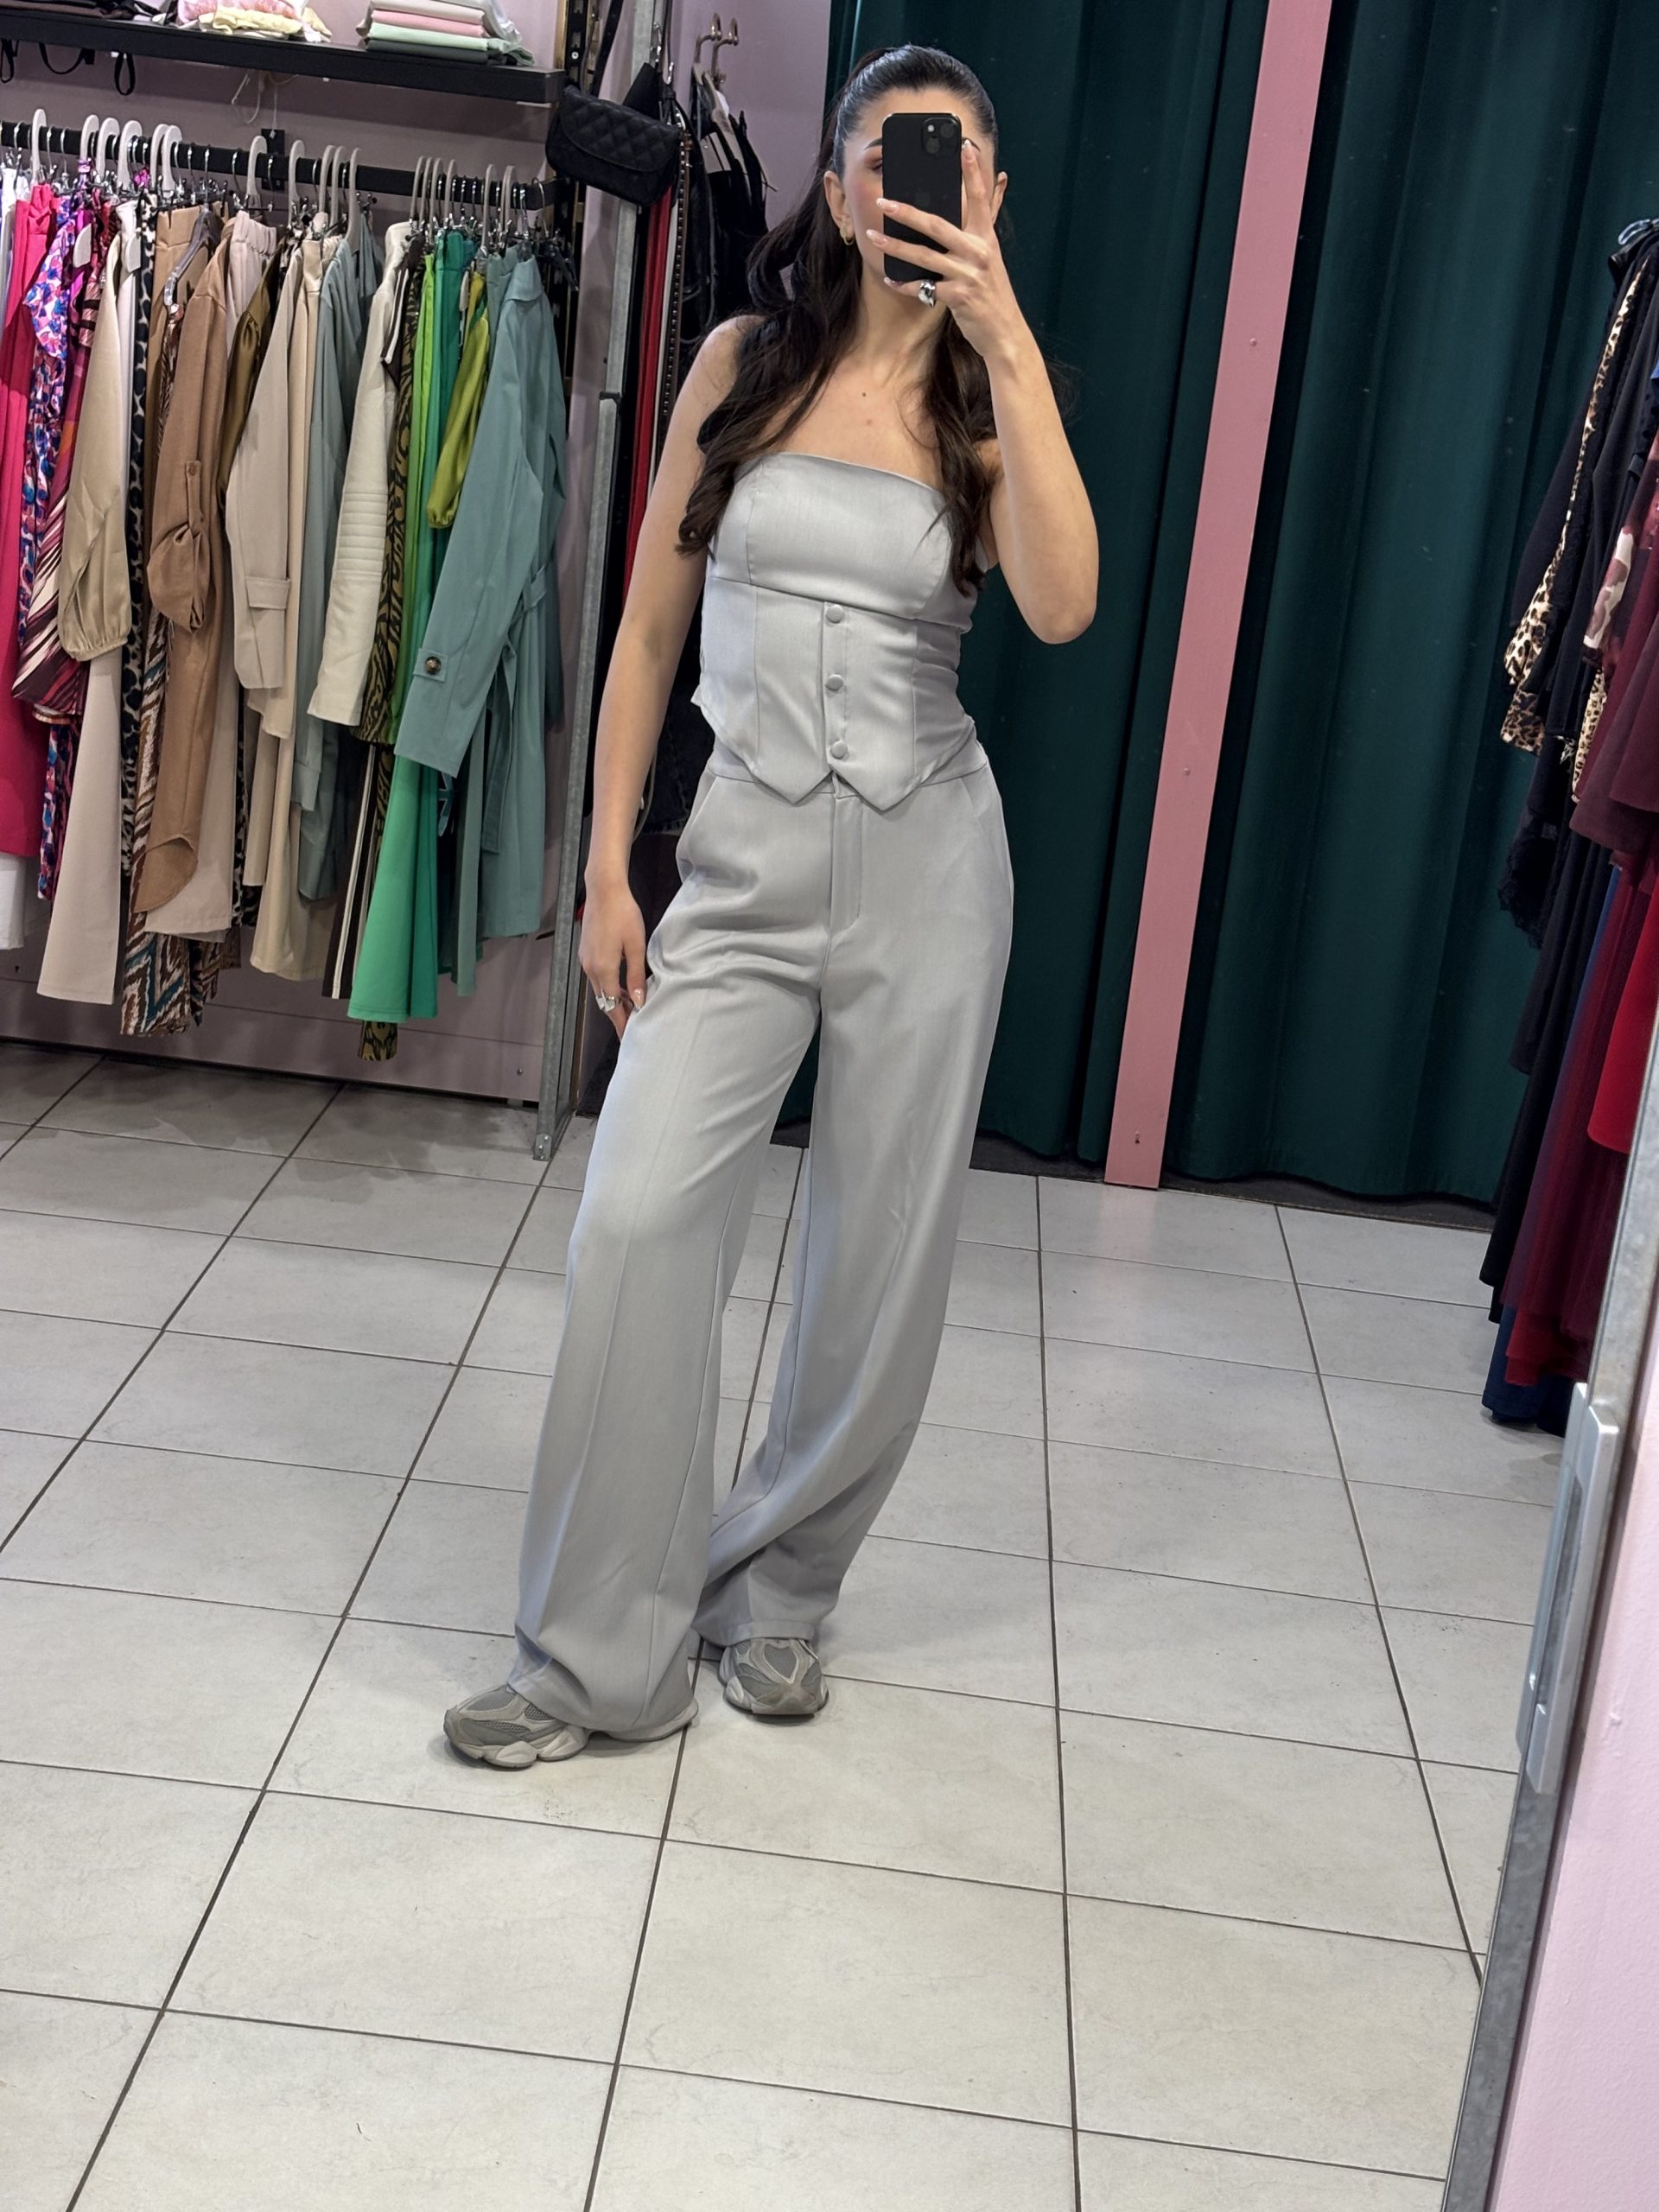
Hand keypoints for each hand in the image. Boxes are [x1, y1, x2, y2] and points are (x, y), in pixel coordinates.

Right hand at [579, 877, 647, 1037]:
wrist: (604, 890)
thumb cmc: (623, 914)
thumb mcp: (636, 946)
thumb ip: (636, 976)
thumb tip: (637, 1002)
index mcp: (603, 969)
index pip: (612, 1005)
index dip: (621, 1022)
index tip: (629, 1036)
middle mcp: (590, 968)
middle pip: (603, 1000)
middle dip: (617, 1014)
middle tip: (632, 1026)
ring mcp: (586, 960)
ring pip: (599, 989)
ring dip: (613, 1000)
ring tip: (630, 1008)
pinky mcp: (586, 952)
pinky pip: (597, 977)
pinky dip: (608, 986)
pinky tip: (620, 986)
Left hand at [870, 140, 1022, 362]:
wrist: (1005, 333)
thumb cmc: (992, 295)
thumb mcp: (989, 260)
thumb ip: (978, 233)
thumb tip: (974, 204)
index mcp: (986, 238)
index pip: (980, 198)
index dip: (972, 172)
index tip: (964, 146)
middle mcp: (978, 251)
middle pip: (937, 225)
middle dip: (907, 212)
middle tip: (884, 201)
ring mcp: (968, 274)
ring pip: (924, 256)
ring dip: (895, 247)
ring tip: (874, 236)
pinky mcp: (958, 296)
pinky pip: (924, 287)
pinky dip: (905, 285)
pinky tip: (891, 280)